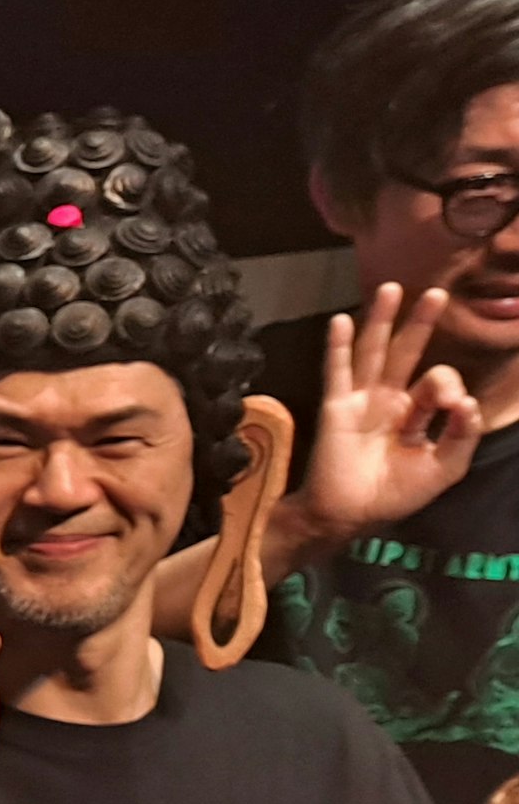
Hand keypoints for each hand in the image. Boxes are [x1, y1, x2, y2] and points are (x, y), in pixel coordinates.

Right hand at [294, 284, 471, 550]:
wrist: (350, 514)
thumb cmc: (394, 494)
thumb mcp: (445, 468)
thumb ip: (462, 435)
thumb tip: (467, 401)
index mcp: (416, 413)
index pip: (438, 382)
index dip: (452, 388)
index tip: (455, 408)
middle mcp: (389, 400)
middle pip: (406, 353)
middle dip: (420, 324)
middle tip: (436, 293)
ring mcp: (362, 401)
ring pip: (373, 352)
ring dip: (381, 320)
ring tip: (391, 289)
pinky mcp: (337, 408)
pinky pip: (338, 371)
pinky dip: (339, 347)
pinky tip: (342, 321)